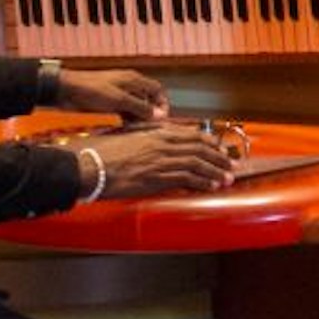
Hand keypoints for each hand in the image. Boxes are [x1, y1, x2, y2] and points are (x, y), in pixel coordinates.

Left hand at [52, 66, 168, 123]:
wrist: (65, 90)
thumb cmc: (92, 90)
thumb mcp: (119, 99)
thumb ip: (140, 107)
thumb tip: (160, 116)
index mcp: (133, 79)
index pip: (157, 90)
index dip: (162, 103)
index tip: (161, 118)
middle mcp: (128, 85)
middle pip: (146, 99)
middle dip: (149, 113)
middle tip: (148, 127)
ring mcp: (117, 94)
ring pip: (134, 107)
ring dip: (137, 118)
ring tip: (136, 129)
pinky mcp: (108, 102)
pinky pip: (123, 111)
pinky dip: (126, 119)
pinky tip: (123, 128)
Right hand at [87, 122, 239, 202]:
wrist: (87, 166)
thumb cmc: (100, 151)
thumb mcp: (125, 135)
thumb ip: (144, 135)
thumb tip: (156, 139)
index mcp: (155, 132)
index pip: (191, 134)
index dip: (209, 141)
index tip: (219, 147)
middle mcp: (162, 144)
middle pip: (200, 149)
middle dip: (219, 157)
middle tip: (231, 163)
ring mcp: (161, 161)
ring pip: (198, 164)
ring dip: (216, 171)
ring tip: (228, 177)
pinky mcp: (157, 178)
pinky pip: (187, 179)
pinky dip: (203, 182)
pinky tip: (213, 186)